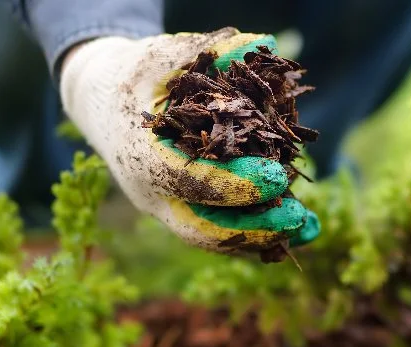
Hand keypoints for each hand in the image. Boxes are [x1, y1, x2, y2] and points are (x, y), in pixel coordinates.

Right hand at [60, 28, 319, 254]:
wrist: (100, 101)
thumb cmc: (134, 74)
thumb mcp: (164, 55)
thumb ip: (210, 50)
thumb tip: (261, 45)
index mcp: (140, 154)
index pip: (187, 179)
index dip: (233, 183)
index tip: (277, 177)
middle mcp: (150, 192)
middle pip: (201, 228)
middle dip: (252, 228)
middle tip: (298, 217)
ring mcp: (165, 207)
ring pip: (213, 237)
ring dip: (263, 238)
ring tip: (309, 229)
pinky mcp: (182, 210)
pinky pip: (221, 231)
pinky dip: (259, 234)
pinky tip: (300, 228)